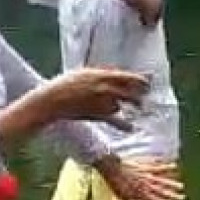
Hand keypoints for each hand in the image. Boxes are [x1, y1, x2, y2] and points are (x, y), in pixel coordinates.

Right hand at [33, 68, 148, 129]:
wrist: (52, 100)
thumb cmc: (66, 84)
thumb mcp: (86, 72)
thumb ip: (104, 74)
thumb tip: (119, 74)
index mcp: (103, 75)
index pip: (129, 77)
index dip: (142, 81)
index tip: (148, 83)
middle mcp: (106, 88)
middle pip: (131, 93)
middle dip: (139, 97)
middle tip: (143, 99)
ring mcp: (102, 102)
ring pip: (120, 105)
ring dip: (122, 107)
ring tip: (126, 108)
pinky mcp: (97, 115)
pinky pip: (116, 121)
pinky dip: (124, 125)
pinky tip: (131, 128)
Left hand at [96, 156, 183, 199]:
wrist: (111, 168)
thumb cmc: (116, 183)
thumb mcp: (124, 198)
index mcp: (141, 194)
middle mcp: (146, 186)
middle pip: (161, 191)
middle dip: (172, 195)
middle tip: (182, 198)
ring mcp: (147, 176)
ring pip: (162, 181)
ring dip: (172, 184)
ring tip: (181, 186)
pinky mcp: (146, 166)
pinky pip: (158, 167)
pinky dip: (167, 166)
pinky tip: (174, 166)